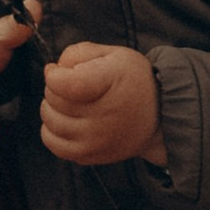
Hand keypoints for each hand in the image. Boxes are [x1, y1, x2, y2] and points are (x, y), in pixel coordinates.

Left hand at [39, 40, 161, 168]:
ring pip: (51, 123)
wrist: (159, 116)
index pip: (66, 84)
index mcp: (110, 82)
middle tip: (65, 83)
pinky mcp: (91, 156)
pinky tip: (64, 120)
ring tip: (64, 101)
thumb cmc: (133, 80)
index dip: (53, 75)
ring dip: (50, 108)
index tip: (56, 70)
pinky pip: (56, 146)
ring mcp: (96, 140)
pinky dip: (52, 131)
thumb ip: (80, 53)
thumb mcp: (114, 54)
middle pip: (55, 102)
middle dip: (52, 88)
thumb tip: (54, 69)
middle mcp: (103, 116)